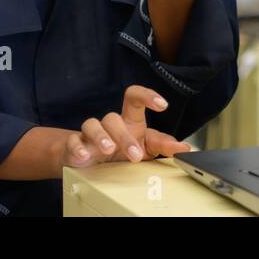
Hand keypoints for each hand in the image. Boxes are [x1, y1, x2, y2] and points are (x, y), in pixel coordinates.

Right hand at [59, 85, 192, 167]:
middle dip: (125, 137)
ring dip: (101, 137)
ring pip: (92, 124)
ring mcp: (91, 134)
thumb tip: (184, 149)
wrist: (91, 162)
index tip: (163, 105)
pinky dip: (78, 148)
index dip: (148, 96)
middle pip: (114, 118)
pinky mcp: (75, 146)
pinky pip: (73, 141)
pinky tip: (84, 155)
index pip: (135, 97)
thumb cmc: (122, 151)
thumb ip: (163, 145)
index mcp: (129, 121)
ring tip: (108, 150)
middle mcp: (110, 124)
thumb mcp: (146, 147)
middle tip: (136, 156)